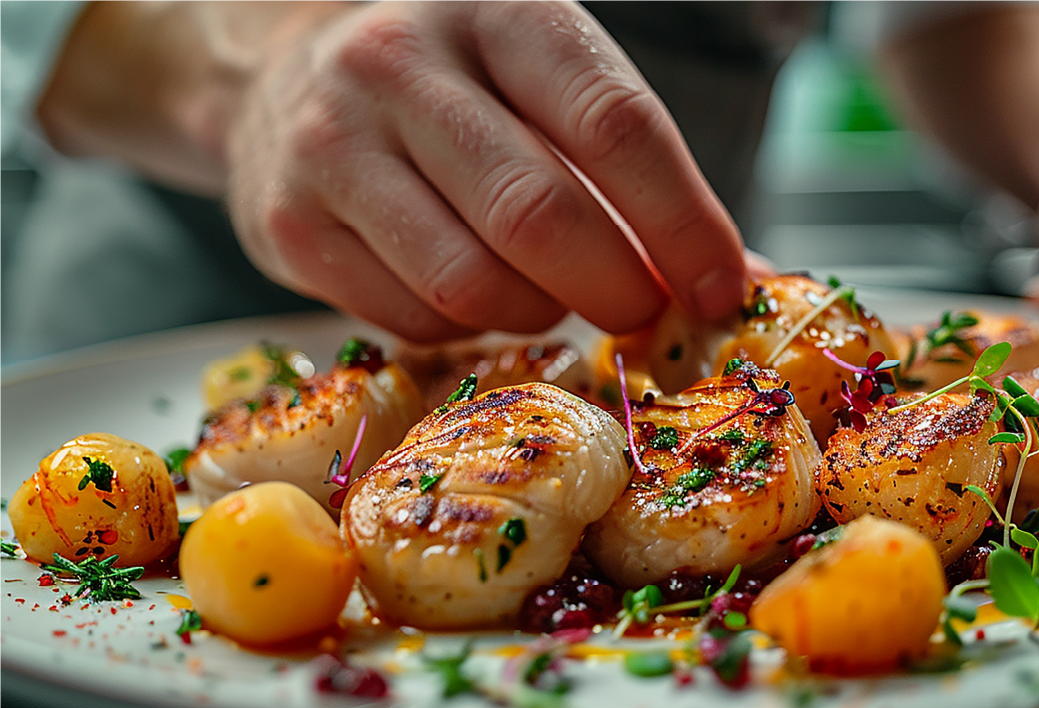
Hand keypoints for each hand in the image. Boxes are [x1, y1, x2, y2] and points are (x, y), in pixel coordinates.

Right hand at [225, 1, 744, 341]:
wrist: (291, 79)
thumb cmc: (460, 89)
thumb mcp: (546, 83)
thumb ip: (631, 167)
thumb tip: (735, 281)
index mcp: (499, 12)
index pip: (615, 124)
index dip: (683, 222)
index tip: (722, 288)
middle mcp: (402, 64)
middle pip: (539, 216)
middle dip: (616, 287)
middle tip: (643, 312)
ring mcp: (332, 144)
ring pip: (471, 284)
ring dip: (538, 312)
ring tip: (550, 292)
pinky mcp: (288, 223)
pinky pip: (411, 319)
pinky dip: (467, 330)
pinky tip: (474, 293)